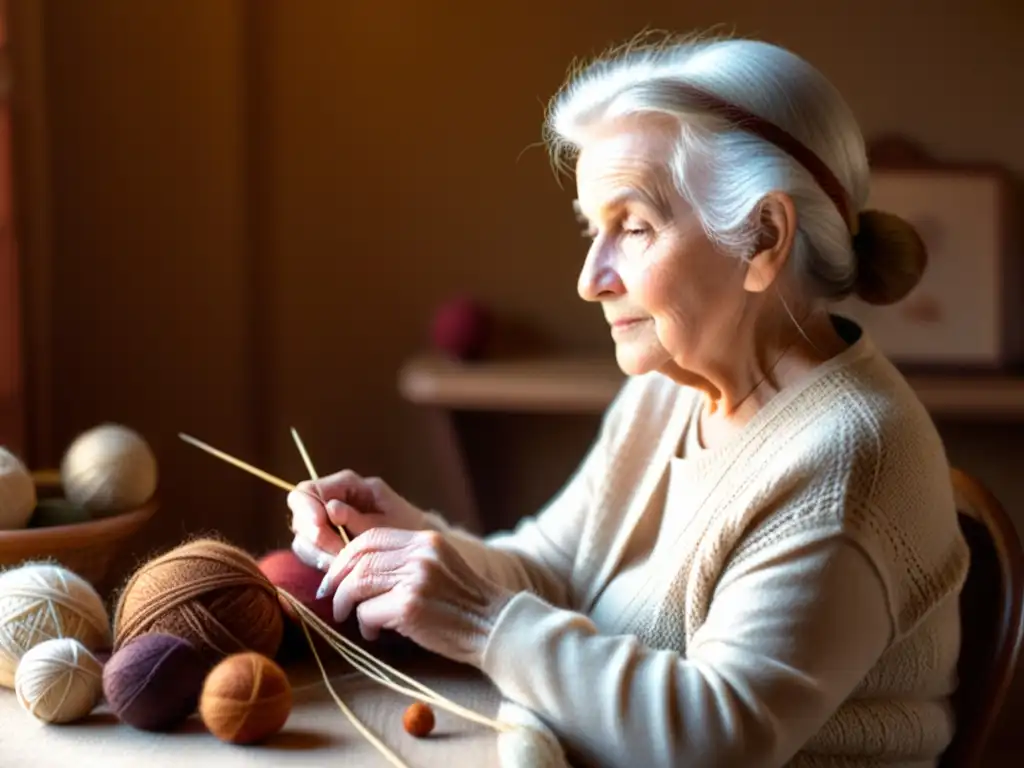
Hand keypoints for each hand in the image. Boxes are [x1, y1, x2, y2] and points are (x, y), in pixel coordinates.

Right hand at [288, 470, 426, 571]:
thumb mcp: (388, 523)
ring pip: (303, 538)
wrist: (420, 547)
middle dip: (315, 538)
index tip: (318, 528)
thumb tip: (330, 508)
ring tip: (343, 565)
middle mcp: (331, 500)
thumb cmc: (408, 529)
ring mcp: (326, 523)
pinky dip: (322, 563)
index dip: (307, 509)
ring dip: (318, 554)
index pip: (308, 491)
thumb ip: (358, 518)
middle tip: (337, 555)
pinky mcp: (327, 544)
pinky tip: (340, 571)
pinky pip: (313, 553)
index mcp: (347, 485)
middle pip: (300, 516)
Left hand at [316, 528, 512, 666]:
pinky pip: (368, 612)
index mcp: (424, 540)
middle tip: (332, 599)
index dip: (345, 557)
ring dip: (347, 604)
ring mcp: (415, 579)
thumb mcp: (439, 567)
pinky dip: (365, 625)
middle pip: (359, 559)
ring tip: (352, 618)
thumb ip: (406, 561)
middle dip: (338, 581)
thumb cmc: (464, 604)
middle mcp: (419, 554)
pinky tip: (375, 632)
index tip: (336, 576)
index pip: (370, 537)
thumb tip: (358, 571)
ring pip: (357, 584)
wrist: (494, 627)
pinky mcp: (410, 606)